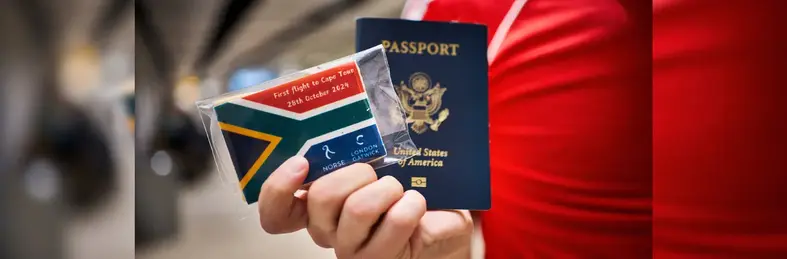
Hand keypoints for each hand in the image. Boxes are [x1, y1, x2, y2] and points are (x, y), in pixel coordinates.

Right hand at [258, 156, 472, 258]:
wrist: (441, 221)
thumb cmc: (403, 188)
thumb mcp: (374, 164)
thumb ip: (352, 150)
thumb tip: (350, 117)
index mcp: (315, 207)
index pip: (275, 211)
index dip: (278, 188)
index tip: (300, 162)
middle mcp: (326, 231)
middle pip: (321, 196)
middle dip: (357, 172)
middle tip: (376, 172)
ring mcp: (351, 249)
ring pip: (357, 208)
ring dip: (387, 188)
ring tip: (399, 190)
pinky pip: (394, 221)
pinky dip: (411, 204)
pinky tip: (414, 204)